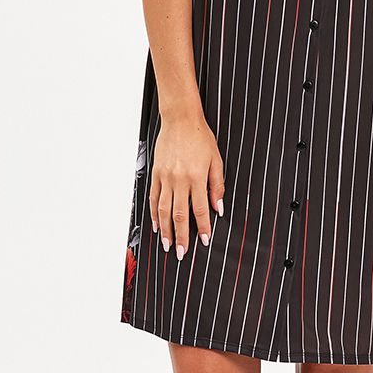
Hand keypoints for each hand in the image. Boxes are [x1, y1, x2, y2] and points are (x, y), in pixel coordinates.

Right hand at [150, 108, 225, 260]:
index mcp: (196, 177)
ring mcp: (165, 177)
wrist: (180, 119)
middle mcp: (179, 179)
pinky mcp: (156, 173)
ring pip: (164, 209)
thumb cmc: (200, 137)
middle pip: (179, 214)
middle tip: (181, 253)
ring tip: (167, 245)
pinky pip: (154, 198)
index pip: (200, 209)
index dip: (203, 227)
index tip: (204, 241)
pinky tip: (156, 224)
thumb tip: (219, 207)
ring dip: (165, 229)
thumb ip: (217, 185)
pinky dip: (154, 213)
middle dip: (181, 236)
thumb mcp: (215, 159)